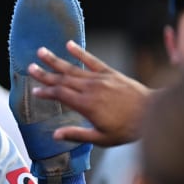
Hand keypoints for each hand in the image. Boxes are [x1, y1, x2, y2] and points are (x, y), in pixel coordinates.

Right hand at [28, 40, 151, 146]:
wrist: (153, 114)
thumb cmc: (127, 129)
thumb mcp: (102, 138)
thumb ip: (77, 134)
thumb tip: (55, 135)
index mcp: (86, 105)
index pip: (60, 95)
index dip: (46, 92)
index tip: (34, 91)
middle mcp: (90, 89)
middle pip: (62, 79)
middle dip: (45, 74)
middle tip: (30, 67)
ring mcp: (100, 79)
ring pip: (73, 68)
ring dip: (56, 60)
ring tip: (41, 52)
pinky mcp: (110, 73)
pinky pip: (92, 60)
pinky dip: (80, 52)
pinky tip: (69, 45)